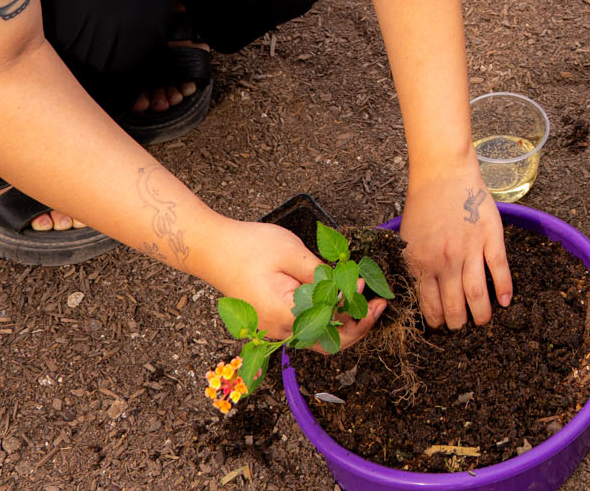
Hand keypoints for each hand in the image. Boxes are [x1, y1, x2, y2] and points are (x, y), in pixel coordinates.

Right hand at [205, 218, 384, 349]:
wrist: (211, 249)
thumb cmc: (248, 246)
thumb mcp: (291, 252)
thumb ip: (321, 274)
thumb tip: (349, 285)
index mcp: (284, 314)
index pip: (331, 323)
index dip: (354, 306)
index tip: (364, 283)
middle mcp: (278, 331)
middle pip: (328, 342)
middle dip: (358, 326)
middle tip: (378, 305)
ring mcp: (273, 330)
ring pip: (318, 339)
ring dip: (344, 324)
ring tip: (364, 303)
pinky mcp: (272, 322)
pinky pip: (305, 330)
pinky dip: (326, 320)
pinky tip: (338, 301)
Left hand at [398, 161, 513, 329]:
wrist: (443, 172)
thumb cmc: (423, 203)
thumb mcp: (407, 238)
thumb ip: (413, 265)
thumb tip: (415, 292)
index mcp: (422, 262)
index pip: (429, 305)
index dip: (437, 320)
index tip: (441, 324)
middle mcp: (445, 261)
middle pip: (454, 305)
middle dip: (458, 323)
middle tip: (461, 326)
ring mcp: (469, 249)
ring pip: (477, 293)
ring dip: (481, 313)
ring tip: (483, 321)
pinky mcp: (490, 237)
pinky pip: (499, 269)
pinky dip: (504, 288)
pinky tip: (505, 301)